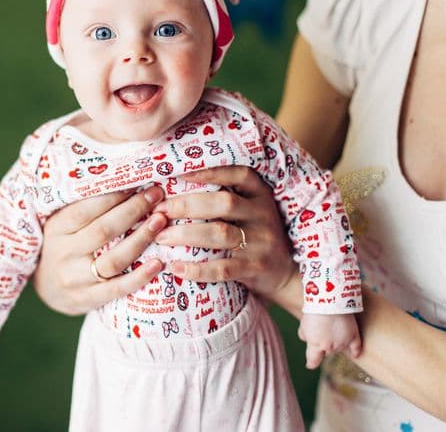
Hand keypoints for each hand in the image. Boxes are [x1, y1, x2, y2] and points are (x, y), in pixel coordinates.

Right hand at [34, 186, 166, 315]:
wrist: (47, 291)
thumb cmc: (63, 247)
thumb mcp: (62, 226)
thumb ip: (84, 208)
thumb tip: (121, 181)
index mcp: (56, 229)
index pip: (85, 210)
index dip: (113, 196)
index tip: (136, 183)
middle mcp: (64, 253)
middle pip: (103, 230)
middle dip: (133, 210)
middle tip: (156, 195)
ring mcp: (76, 279)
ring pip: (113, 259)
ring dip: (140, 239)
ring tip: (160, 222)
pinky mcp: (88, 299)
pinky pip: (117, 288)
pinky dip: (139, 276)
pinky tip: (158, 263)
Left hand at [154, 166, 297, 297]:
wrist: (285, 273)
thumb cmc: (253, 236)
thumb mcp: (248, 212)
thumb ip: (222, 199)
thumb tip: (172, 188)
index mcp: (260, 195)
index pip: (239, 174)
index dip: (211, 172)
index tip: (181, 173)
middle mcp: (263, 214)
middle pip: (224, 203)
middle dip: (188, 205)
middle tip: (160, 210)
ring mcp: (262, 242)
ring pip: (221, 234)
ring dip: (186, 234)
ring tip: (161, 237)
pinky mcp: (256, 268)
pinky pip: (223, 268)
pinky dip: (197, 269)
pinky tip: (176, 267)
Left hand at [298, 313, 361, 368]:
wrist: (329, 301)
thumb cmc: (313, 313)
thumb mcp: (303, 326)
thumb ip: (304, 336)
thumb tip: (306, 339)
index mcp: (316, 346)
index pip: (313, 360)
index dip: (311, 363)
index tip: (310, 365)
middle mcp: (330, 348)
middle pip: (326, 350)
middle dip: (323, 342)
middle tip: (321, 328)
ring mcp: (342, 343)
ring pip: (339, 347)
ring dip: (336, 341)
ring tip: (331, 325)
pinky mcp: (353, 336)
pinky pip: (356, 347)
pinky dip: (356, 352)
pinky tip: (355, 355)